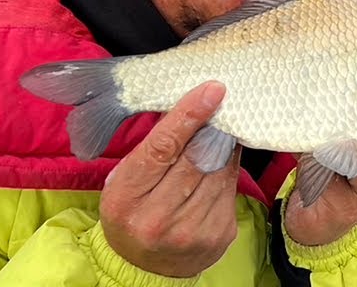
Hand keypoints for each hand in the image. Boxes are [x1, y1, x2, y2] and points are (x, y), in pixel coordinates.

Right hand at [99, 81, 240, 276]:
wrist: (144, 267)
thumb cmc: (131, 211)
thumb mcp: (124, 179)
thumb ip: (152, 146)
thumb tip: (184, 103)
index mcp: (126, 198)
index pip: (162, 148)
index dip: (189, 115)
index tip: (212, 90)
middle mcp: (158, 218)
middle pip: (196, 157)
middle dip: (213, 125)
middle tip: (222, 100)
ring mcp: (192, 231)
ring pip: (220, 170)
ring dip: (224, 145)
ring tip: (220, 130)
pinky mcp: (219, 235)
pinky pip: (231, 188)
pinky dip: (228, 168)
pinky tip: (220, 163)